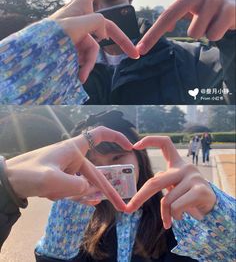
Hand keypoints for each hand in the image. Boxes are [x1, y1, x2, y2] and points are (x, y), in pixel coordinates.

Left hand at [5, 127, 132, 210]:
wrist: (8, 180)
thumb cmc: (28, 174)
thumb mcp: (52, 181)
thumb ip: (76, 187)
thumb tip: (89, 191)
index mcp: (73, 149)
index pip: (100, 135)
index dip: (116, 137)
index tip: (130, 146)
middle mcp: (72, 156)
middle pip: (95, 172)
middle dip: (105, 190)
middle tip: (120, 207)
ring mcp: (66, 167)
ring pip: (83, 183)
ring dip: (77, 193)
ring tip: (58, 194)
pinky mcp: (60, 176)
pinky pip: (73, 187)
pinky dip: (73, 194)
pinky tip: (77, 200)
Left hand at [50, 0, 138, 82]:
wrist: (34, 54)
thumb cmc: (50, 36)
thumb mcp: (74, 26)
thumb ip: (95, 23)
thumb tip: (105, 33)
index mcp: (80, 6)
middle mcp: (81, 18)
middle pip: (106, 27)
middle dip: (120, 42)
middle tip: (134, 54)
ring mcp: (78, 33)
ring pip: (93, 47)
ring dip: (88, 63)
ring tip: (81, 76)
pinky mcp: (74, 46)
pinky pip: (84, 55)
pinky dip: (83, 65)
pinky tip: (79, 76)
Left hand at [126, 0, 235, 54]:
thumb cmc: (208, 11)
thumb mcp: (191, 9)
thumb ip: (175, 15)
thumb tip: (165, 29)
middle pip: (169, 15)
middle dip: (153, 35)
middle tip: (140, 50)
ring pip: (194, 32)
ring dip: (200, 34)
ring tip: (210, 24)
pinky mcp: (229, 8)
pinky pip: (211, 35)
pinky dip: (214, 36)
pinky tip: (221, 26)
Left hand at [126, 136, 215, 228]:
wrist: (212, 205)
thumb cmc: (187, 194)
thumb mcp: (174, 185)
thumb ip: (162, 182)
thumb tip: (139, 194)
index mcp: (177, 163)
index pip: (165, 143)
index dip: (150, 140)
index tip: (134, 146)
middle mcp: (185, 167)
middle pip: (156, 181)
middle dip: (140, 197)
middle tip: (129, 209)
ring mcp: (193, 177)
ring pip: (167, 200)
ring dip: (167, 214)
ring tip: (176, 215)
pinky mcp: (200, 190)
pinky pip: (176, 207)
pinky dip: (175, 216)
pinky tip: (182, 216)